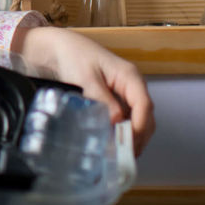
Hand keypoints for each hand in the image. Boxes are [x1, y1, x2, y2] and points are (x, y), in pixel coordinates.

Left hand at [15, 25, 154, 154]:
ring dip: (130, 137)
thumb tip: (116, 122)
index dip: (139, 127)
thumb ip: (102, 100)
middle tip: (123, 157)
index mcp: (130, 76)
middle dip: (138, 137)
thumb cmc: (73, 56)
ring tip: (117, 155)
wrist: (58, 47)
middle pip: (145, 116)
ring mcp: (125, 92)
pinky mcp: (115, 99)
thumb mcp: (86, 78)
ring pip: (137, 119)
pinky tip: (111, 143)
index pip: (144, 106)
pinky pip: (125, 118)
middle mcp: (132, 85)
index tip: (128, 145)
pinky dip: (121, 131)